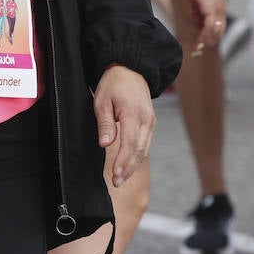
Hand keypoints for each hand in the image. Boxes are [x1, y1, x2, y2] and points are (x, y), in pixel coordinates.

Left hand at [93, 65, 154, 188]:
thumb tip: (105, 143)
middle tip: (116, 182)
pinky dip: (137, 157)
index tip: (116, 174)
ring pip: (144, 150)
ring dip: (133, 165)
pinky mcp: (150, 123)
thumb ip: (105, 123)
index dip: (123, 160)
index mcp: (134, 113)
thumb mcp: (102, 100)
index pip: (130, 142)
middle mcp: (147, 120)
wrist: (131, 70)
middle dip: (128, 168)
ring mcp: (151, 122)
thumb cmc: (113, 84)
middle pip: (139, 150)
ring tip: (121, 179)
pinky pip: (145, 144)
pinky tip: (128, 166)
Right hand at [184, 0, 226, 56]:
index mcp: (218, 9)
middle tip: (199, 50)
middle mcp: (221, 11)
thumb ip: (198, 14)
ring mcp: (218, 10)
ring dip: (206, 41)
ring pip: (215, 31)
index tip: (201, 45)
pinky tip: (199, 40)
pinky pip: (210, 26)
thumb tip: (197, 25)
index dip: (210, 38)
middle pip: (218, 32)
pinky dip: (205, 35)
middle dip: (209, 42)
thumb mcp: (196, 2)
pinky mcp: (212, 9)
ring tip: (198, 48)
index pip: (217, 27)